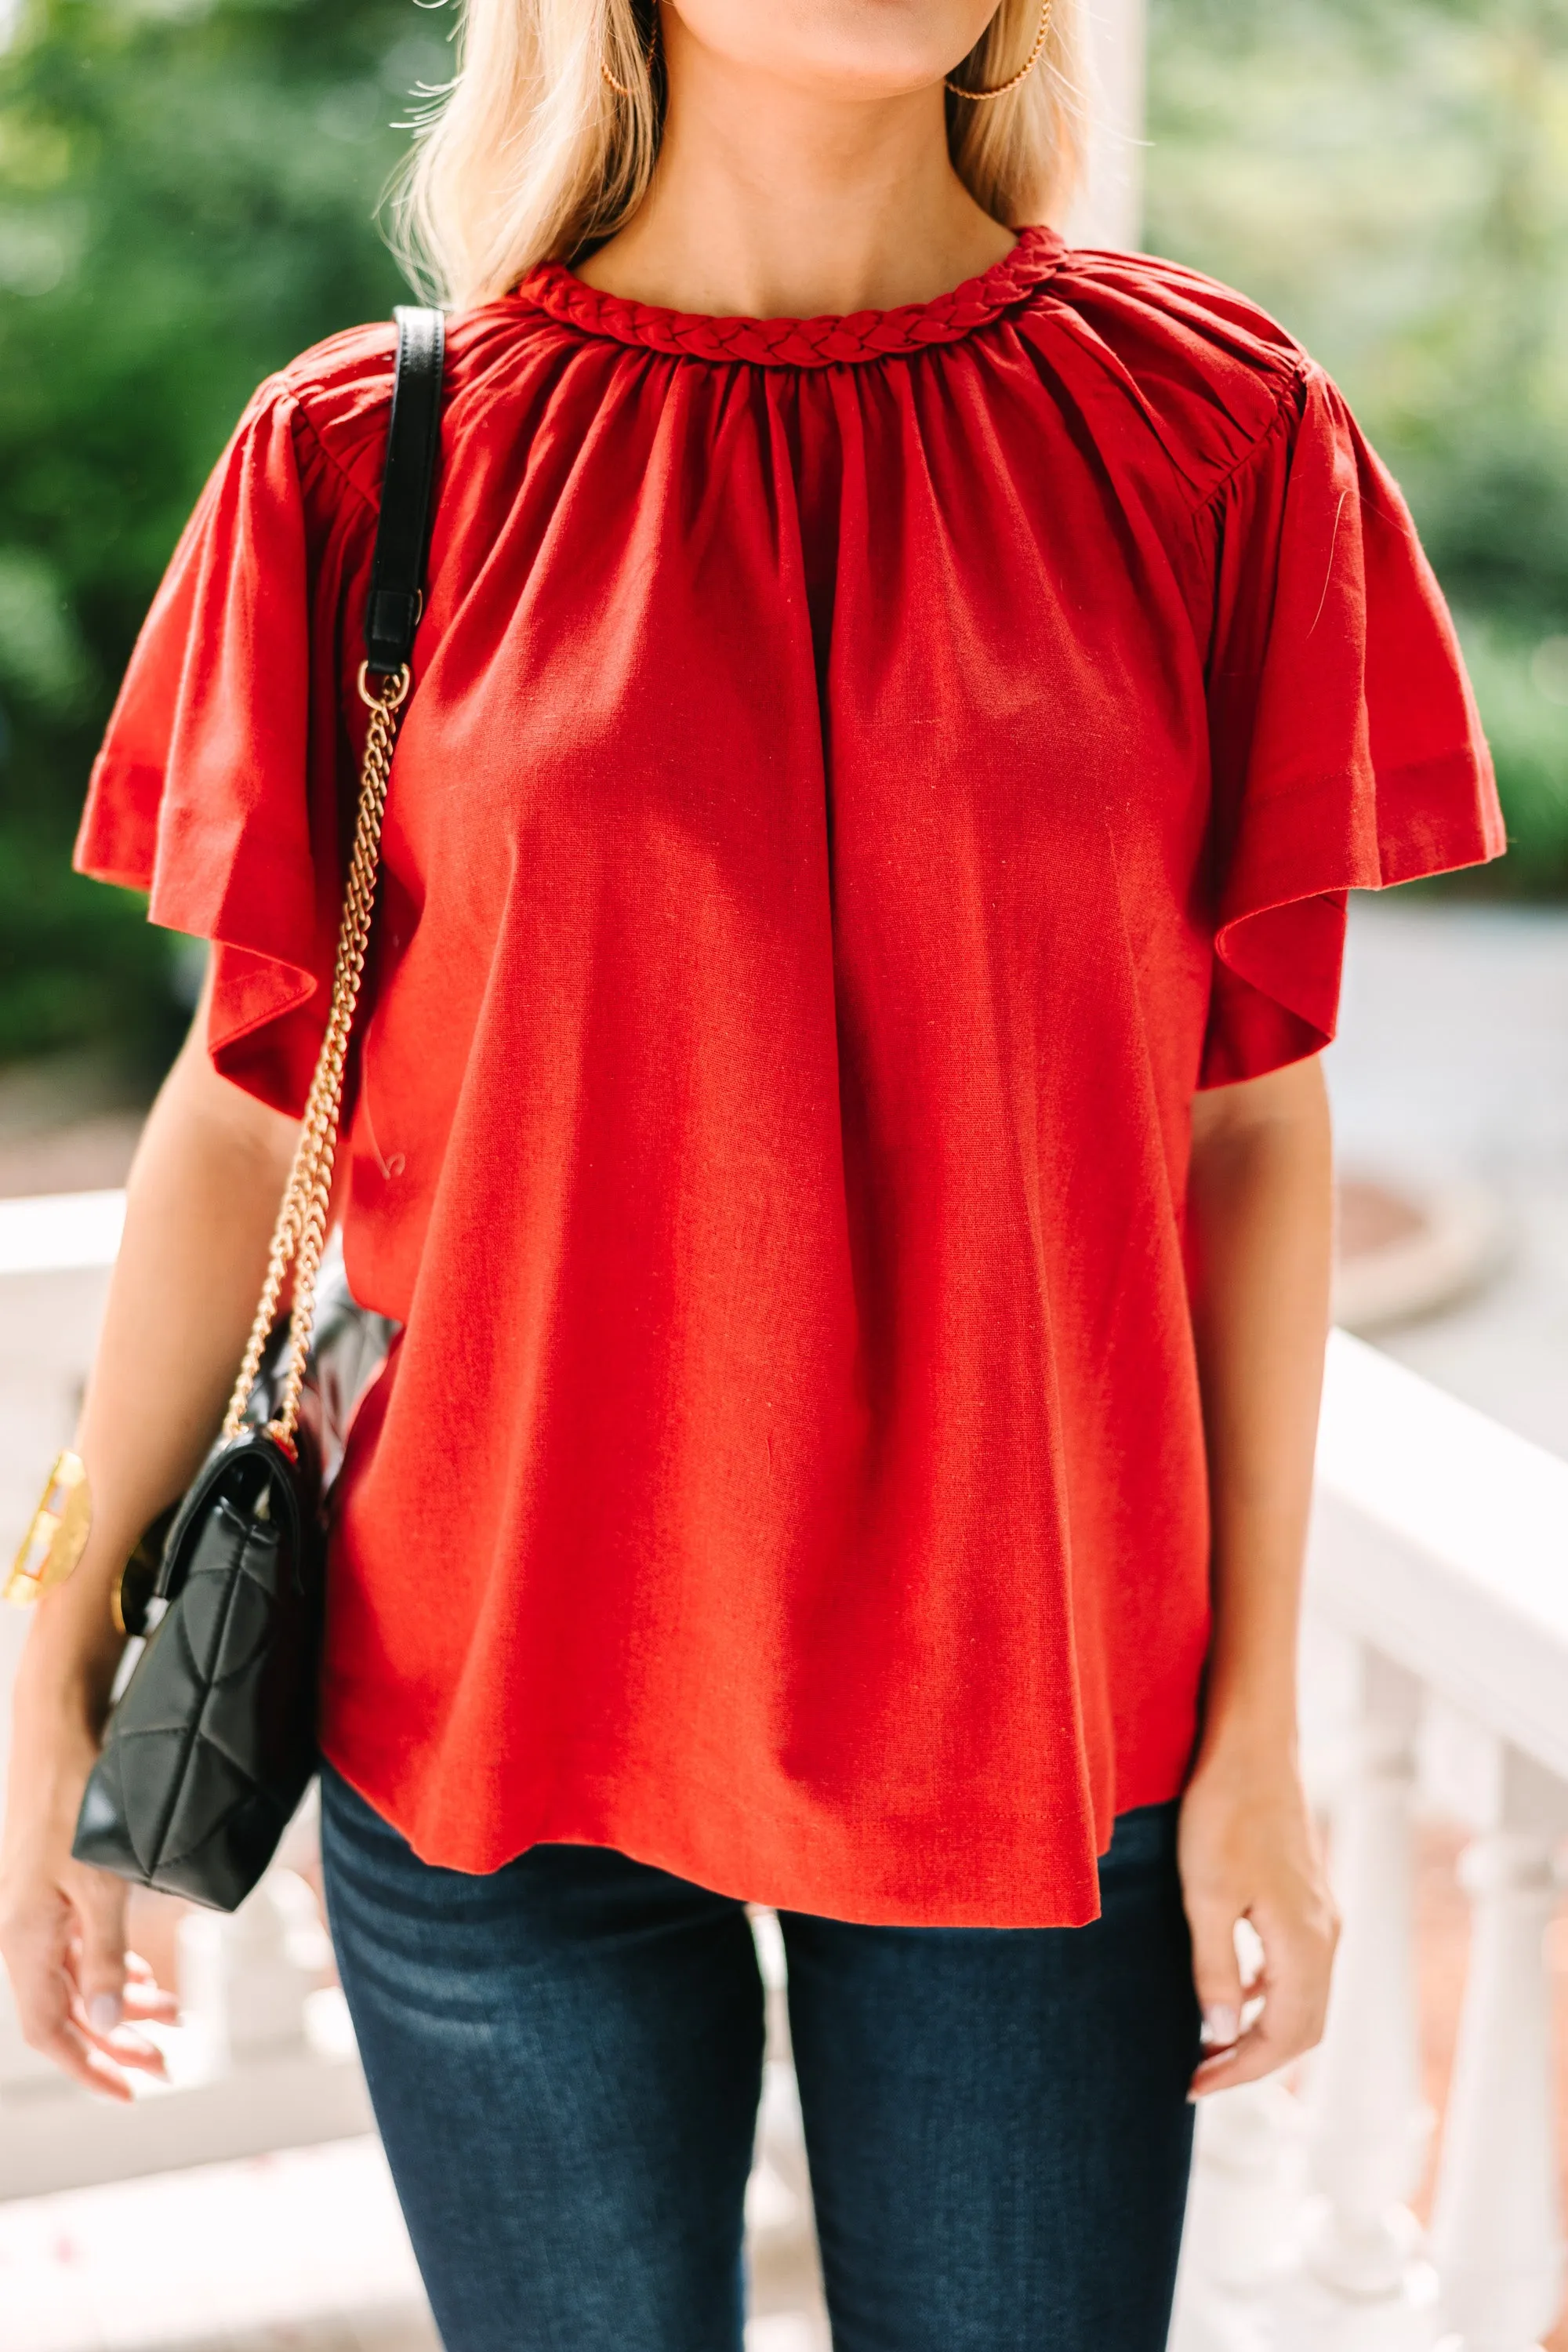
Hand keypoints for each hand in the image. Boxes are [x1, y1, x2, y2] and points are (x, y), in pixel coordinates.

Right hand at [0, 1702, 176, 2099]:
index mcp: (25, 1940)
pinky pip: (82, 1947)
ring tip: (173, 2017)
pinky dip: (115, 1965)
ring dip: (122, 2002)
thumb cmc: (79, 1801)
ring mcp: (39, 1912)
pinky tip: (148, 1974)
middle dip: (115, 2042)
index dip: (87, 2066)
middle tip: (166, 2061)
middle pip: (67, 2012)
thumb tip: (109, 2019)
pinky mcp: (55, 1892)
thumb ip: (104, 1952)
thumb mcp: (101, 1879)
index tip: (130, 2090)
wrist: (59, 1734)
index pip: (49, 2029)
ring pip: (78, 1978)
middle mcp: (26, 1933)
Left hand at [1178, 1737, 1337, 2096]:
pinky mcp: (1307, 1897)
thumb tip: (1218, 2036)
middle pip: (1303, 2028)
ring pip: (1303, 1999)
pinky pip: (1297, 1967)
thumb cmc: (1223, 1813)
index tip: (1192, 2084)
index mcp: (1305, 1943)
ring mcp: (1321, 1915)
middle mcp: (1325, 1935)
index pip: (1284, 2037)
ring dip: (1262, 2030)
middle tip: (1199, 2075)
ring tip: (1210, 2045)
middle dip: (1254, 2061)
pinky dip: (1267, 1995)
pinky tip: (1231, 1992)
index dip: (1240, 2071)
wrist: (1251, 1746)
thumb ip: (1213, 1971)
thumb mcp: (1204, 1896)